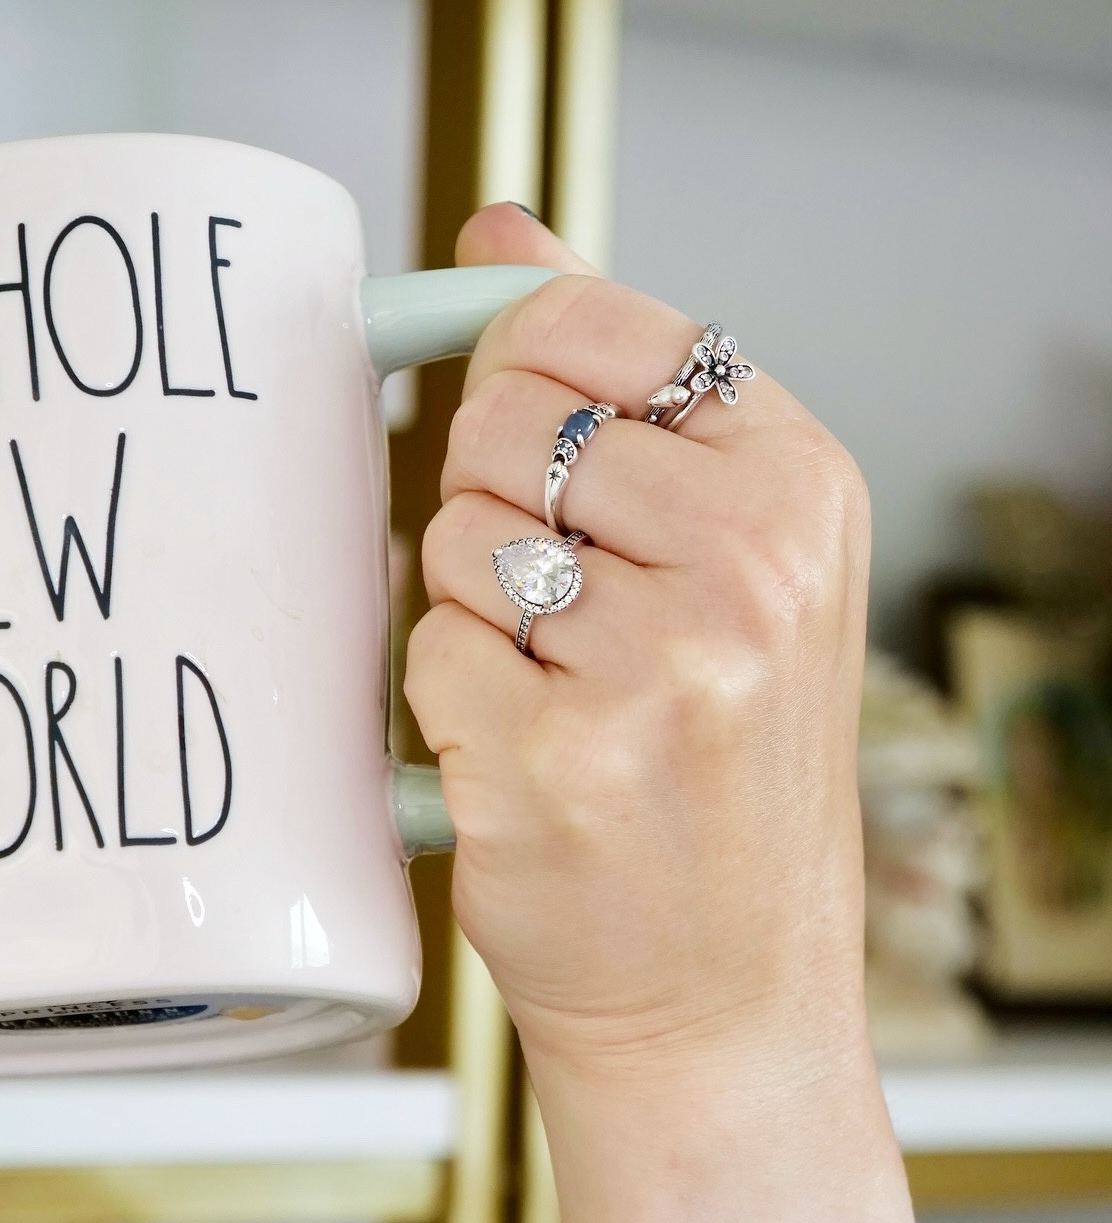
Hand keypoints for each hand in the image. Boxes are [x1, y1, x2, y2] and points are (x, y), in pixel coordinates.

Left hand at [406, 206, 870, 1094]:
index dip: (520, 377)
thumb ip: (622, 389)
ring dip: (472, 616)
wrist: (724, 994)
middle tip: (558, 610)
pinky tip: (525, 760)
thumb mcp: (732, 560)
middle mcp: (750, 562)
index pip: (590, 320)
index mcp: (800, 485)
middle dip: (493, 512)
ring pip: (451, 542)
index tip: (536, 450)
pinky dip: (446, 706)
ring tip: (559, 697)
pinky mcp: (553, 760)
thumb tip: (498, 229)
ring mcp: (657, 665)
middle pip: (500, 426)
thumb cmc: (719, 776)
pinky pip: (422, 653)